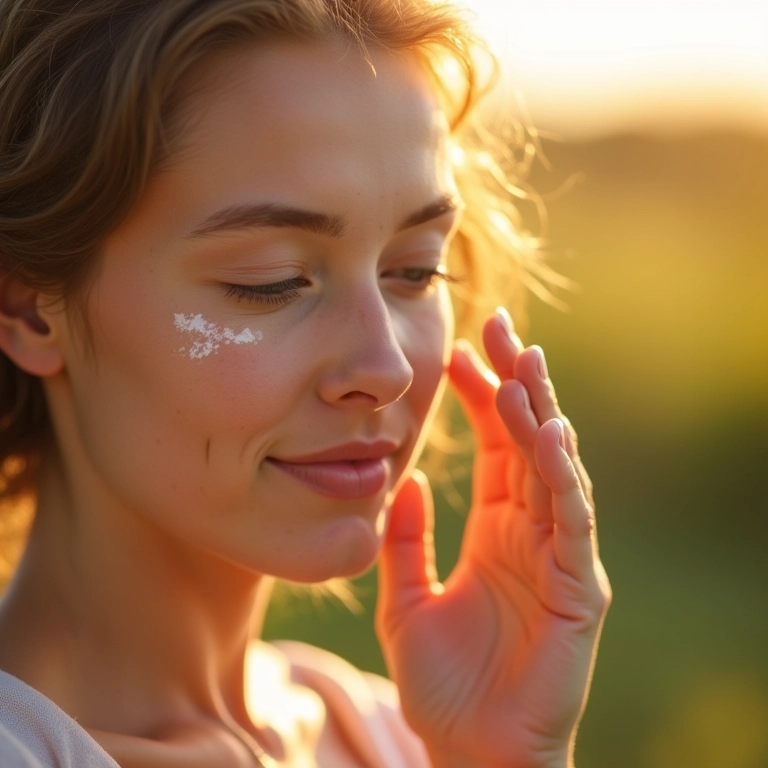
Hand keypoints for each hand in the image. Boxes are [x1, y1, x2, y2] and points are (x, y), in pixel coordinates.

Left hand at [376, 310, 610, 767]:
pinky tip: (548, 433)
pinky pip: (572, 522)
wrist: (469, 754)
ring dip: (541, 415)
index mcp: (499, 529)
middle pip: (529, 443)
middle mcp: (533, 532)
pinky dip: (562, 476)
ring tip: (523, 364)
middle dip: (517, 384)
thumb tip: (402, 479)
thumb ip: (402, 541)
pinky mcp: (580, 590)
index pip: (496, 447)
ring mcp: (560, 557)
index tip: (460, 350)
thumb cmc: (444, 684)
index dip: (481, 397)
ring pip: (556, 471)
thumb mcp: (403, 600)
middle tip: (500, 327)